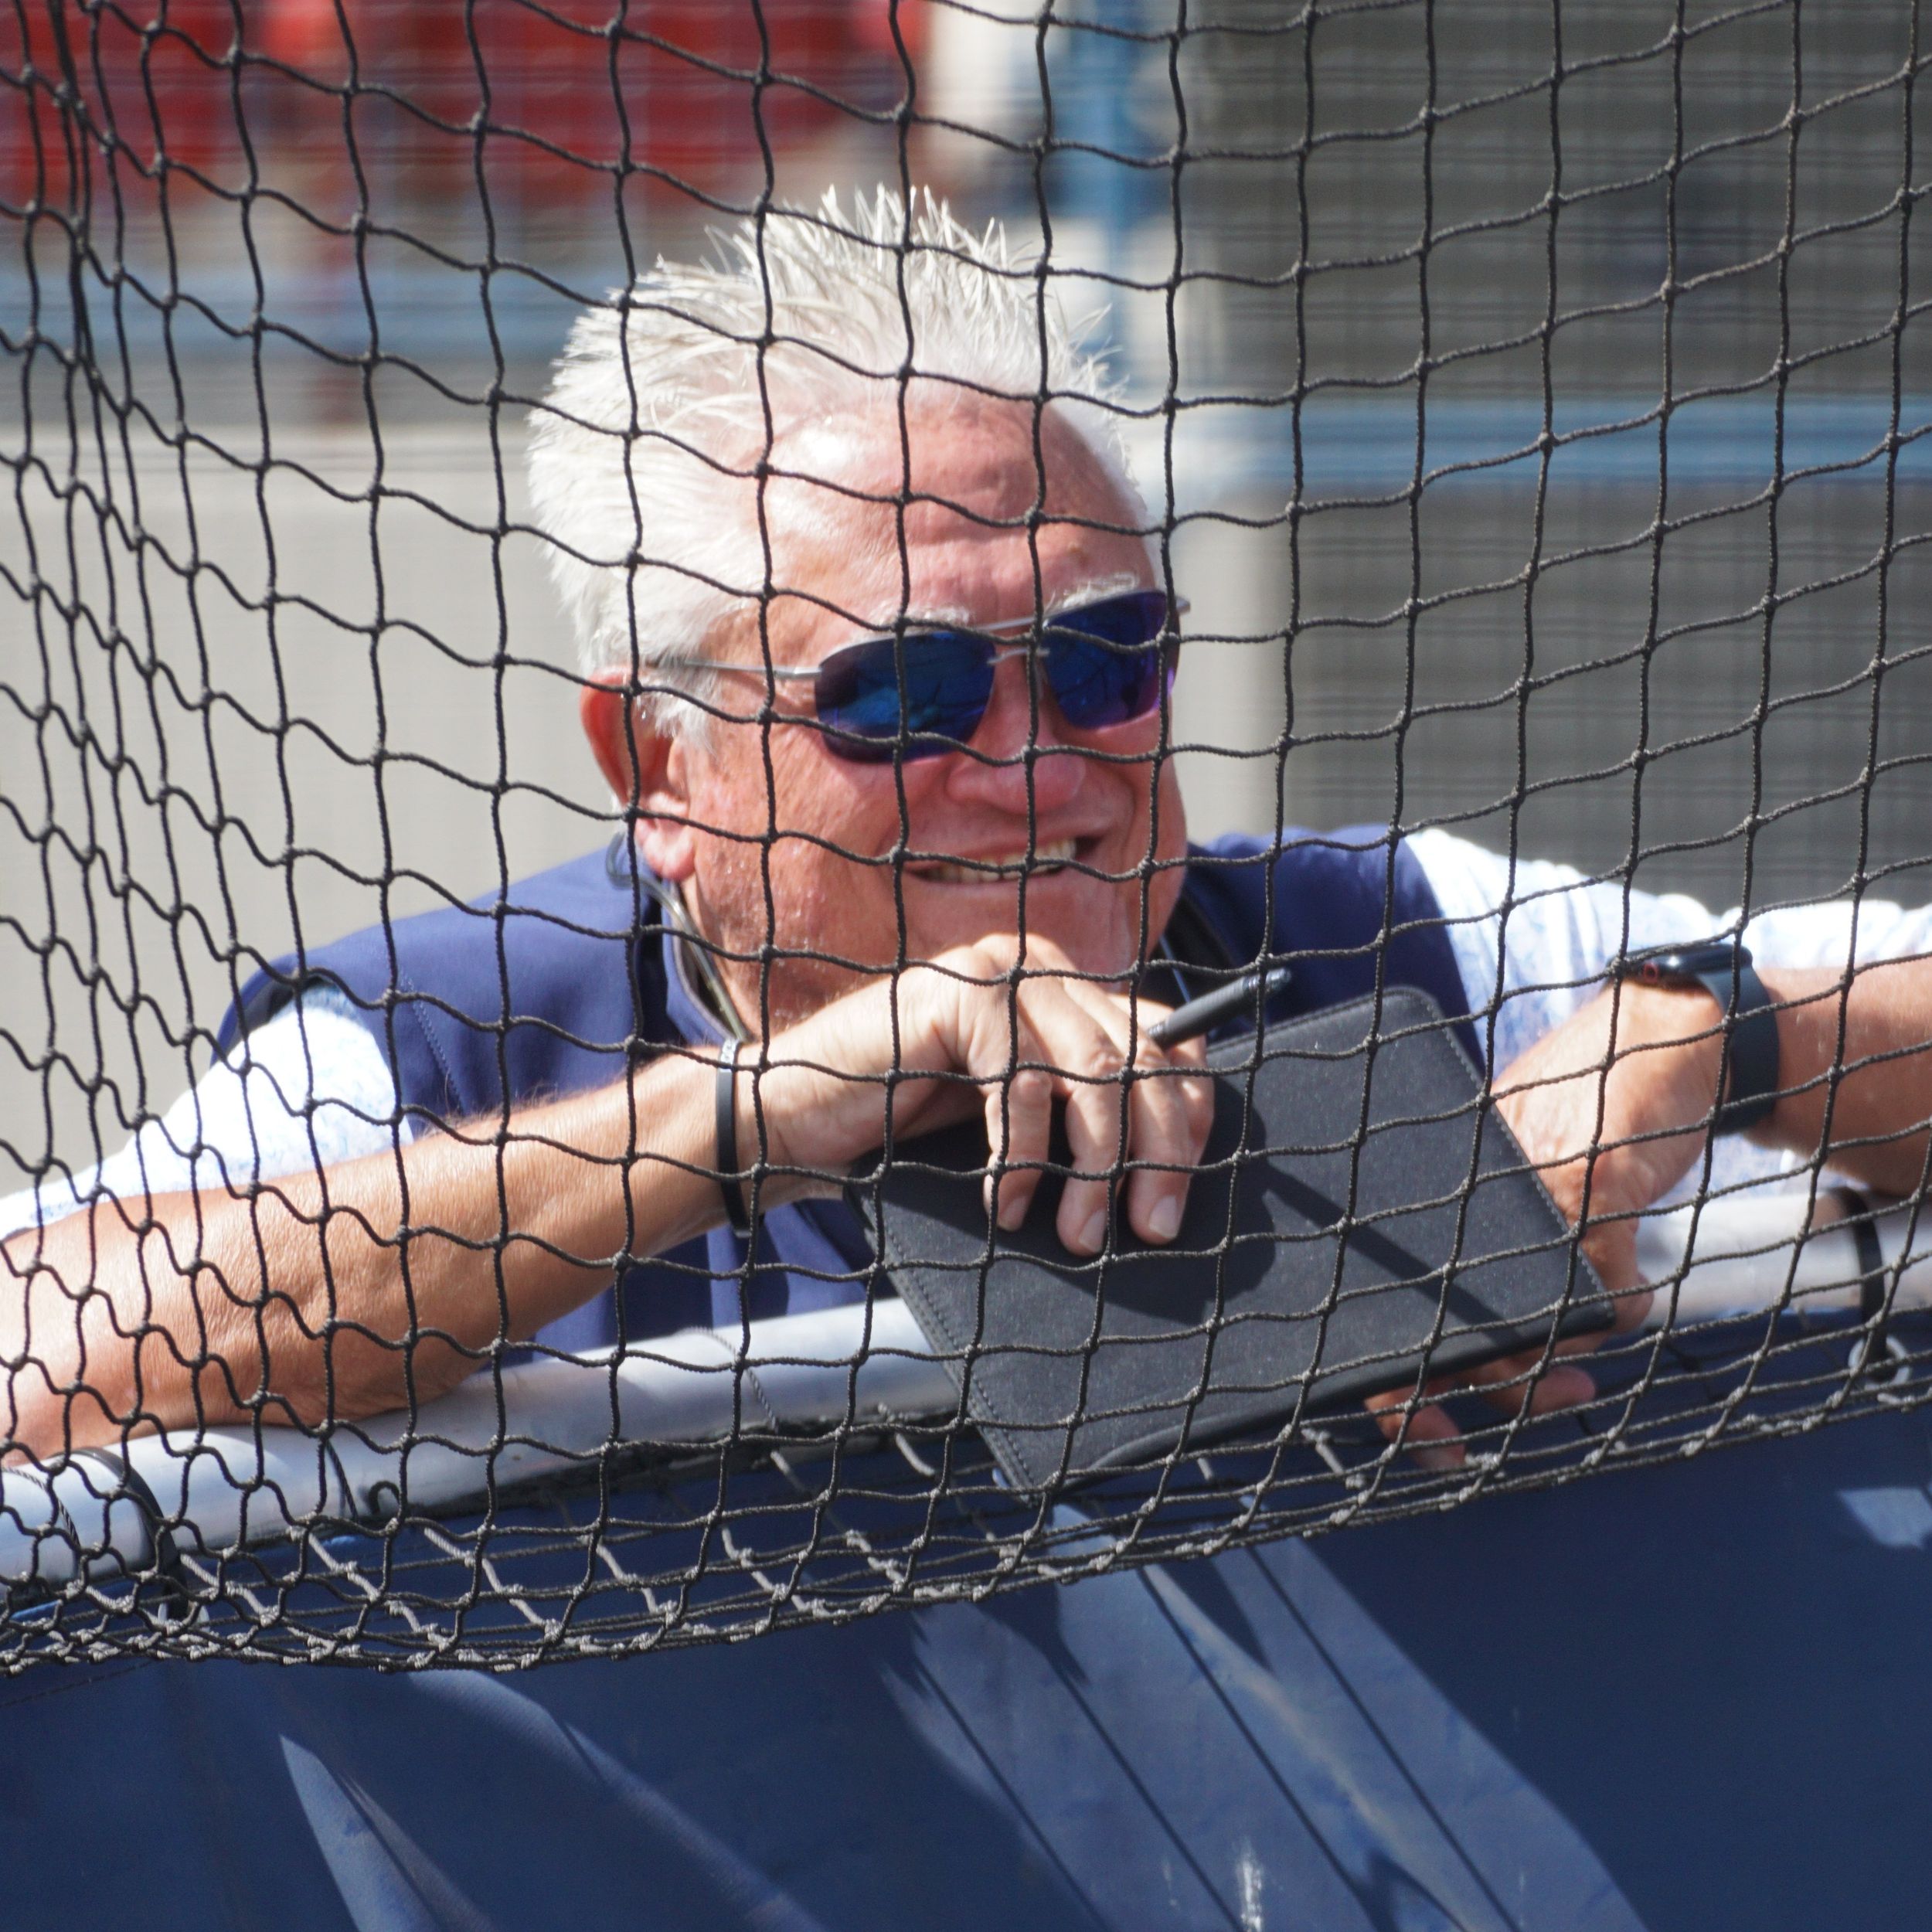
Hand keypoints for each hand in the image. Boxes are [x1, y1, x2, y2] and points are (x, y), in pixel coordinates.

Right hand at [738, 935, 1217, 1253]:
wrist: (793, 1125)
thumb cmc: (904, 1139)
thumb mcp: (1016, 1129)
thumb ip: (1078, 1121)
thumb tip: (1166, 1182)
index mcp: (1067, 993)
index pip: (1165, 1041)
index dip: (1189, 1117)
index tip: (1176, 1197)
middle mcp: (1043, 967)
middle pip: (1142, 1057)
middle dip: (1157, 1152)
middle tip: (1149, 1229)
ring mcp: (1002, 971)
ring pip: (1094, 1071)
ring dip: (1095, 1165)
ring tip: (1080, 1234)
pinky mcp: (962, 993)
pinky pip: (1024, 1081)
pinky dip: (1022, 1153)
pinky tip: (1003, 1204)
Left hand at [1369, 982, 1717, 1465]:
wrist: (1664, 1041)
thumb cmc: (1582, 1120)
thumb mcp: (1519, 1176)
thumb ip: (1492, 1243)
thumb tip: (1478, 1361)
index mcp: (1434, 1194)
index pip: (1395, 1307)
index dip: (1404, 1391)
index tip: (1439, 1441)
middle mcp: (1467, 1191)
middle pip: (1456, 1328)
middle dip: (1499, 1389)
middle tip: (1547, 1396)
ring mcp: (1532, 1188)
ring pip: (1534, 1321)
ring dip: (1566, 1356)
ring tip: (1589, 1350)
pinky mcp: (1596, 1180)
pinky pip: (1608, 1292)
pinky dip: (1627, 1308)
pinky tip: (1633, 1290)